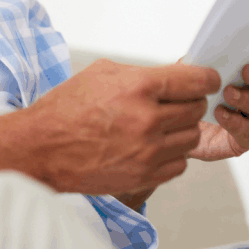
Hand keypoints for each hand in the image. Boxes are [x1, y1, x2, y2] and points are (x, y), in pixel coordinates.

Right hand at [21, 59, 219, 194]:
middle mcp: (147, 118)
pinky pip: (180, 163)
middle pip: (197, 109)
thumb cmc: (66, 109)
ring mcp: (148, 151)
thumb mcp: (102, 73)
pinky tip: (151, 147)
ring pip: (192, 137)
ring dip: (180, 130)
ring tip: (158, 126)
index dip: (206, 78)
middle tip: (173, 103)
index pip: (197, 80)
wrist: (42, 147)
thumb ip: (142, 73)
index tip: (205, 80)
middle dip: (189, 103)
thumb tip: (174, 75)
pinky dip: (171, 155)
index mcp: (139, 87)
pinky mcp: (145, 175)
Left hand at [188, 39, 248, 160]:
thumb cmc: (194, 97)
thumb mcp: (192, 76)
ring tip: (229, 93)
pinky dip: (235, 122)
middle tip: (247, 71)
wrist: (181, 131)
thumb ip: (200, 63)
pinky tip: (221, 114)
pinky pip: (248, 131)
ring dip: (246, 99)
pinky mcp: (247, 138)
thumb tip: (202, 52)